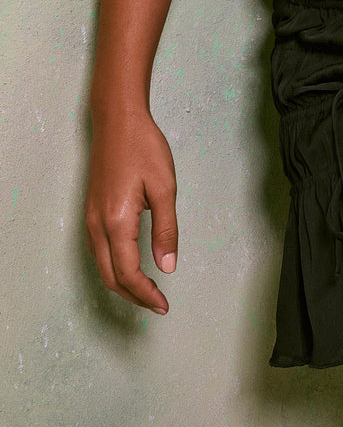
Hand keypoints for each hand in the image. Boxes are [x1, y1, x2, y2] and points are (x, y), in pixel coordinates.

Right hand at [85, 110, 177, 314]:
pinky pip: (99, 250)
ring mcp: (90, 218)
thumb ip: (166, 230)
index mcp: (117, 222)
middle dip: (134, 295)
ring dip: (123, 283)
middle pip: (110, 277)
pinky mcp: (91, 211)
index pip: (128, 273)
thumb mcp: (164, 188)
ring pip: (102, 266)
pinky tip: (132, 264)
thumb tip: (168, 266)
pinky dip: (114, 267)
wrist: (117, 121)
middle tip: (158, 303)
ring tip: (148, 289)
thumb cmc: (143, 148)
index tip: (164, 305)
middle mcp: (97, 225)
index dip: (146, 294)